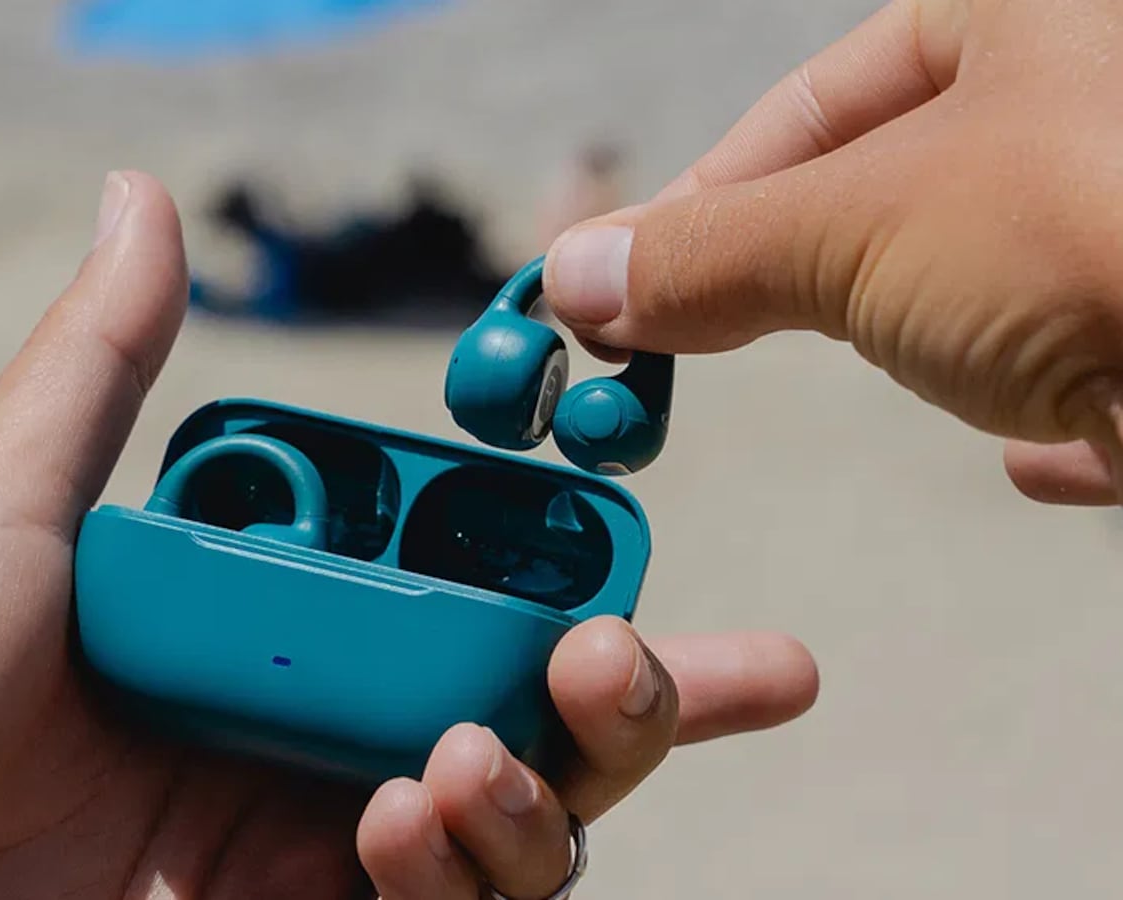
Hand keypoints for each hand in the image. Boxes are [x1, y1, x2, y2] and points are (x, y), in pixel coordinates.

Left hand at [0, 172, 817, 899]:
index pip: (455, 608)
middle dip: (627, 706)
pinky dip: (458, 867)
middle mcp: (299, 740)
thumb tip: (142, 203)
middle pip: (523, 728)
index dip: (563, 596)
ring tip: (487, 746)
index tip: (624, 584)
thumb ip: (103, 368)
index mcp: (265, 630)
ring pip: (506, 836)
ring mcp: (290, 850)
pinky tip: (409, 811)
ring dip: (543, 790)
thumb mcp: (5, 506)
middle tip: (638, 666)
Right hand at [542, 0, 1122, 506]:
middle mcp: (1098, 97)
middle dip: (816, 273)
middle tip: (707, 351)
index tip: (618, 293)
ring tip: (917, 374)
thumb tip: (575, 277)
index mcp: (1024, 12)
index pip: (812, 104)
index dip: (698, 203)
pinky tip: (1047, 454)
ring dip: (944, 336)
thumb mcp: (857, 231)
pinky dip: (1072, 409)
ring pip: (1015, 272)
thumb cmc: (1094, 236)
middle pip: (908, 187)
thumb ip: (709, 254)